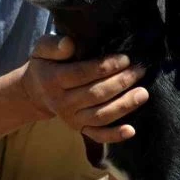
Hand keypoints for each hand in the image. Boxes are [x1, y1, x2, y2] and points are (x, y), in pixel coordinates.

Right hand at [20, 35, 147, 142]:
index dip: (105, 67)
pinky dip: (114, 135)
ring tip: (143, 93)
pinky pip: (98, 135)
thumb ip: (54, 45)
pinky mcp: (80, 129)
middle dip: (120, 83)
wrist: (36, 92)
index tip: (125, 58)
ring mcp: (72, 119)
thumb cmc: (47, 65)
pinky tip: (132, 130)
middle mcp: (62, 103)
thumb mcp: (42, 49)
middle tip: (140, 71)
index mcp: (53, 81)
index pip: (82, 74)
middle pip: (95, 94)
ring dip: (124, 105)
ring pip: (100, 115)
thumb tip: (69, 44)